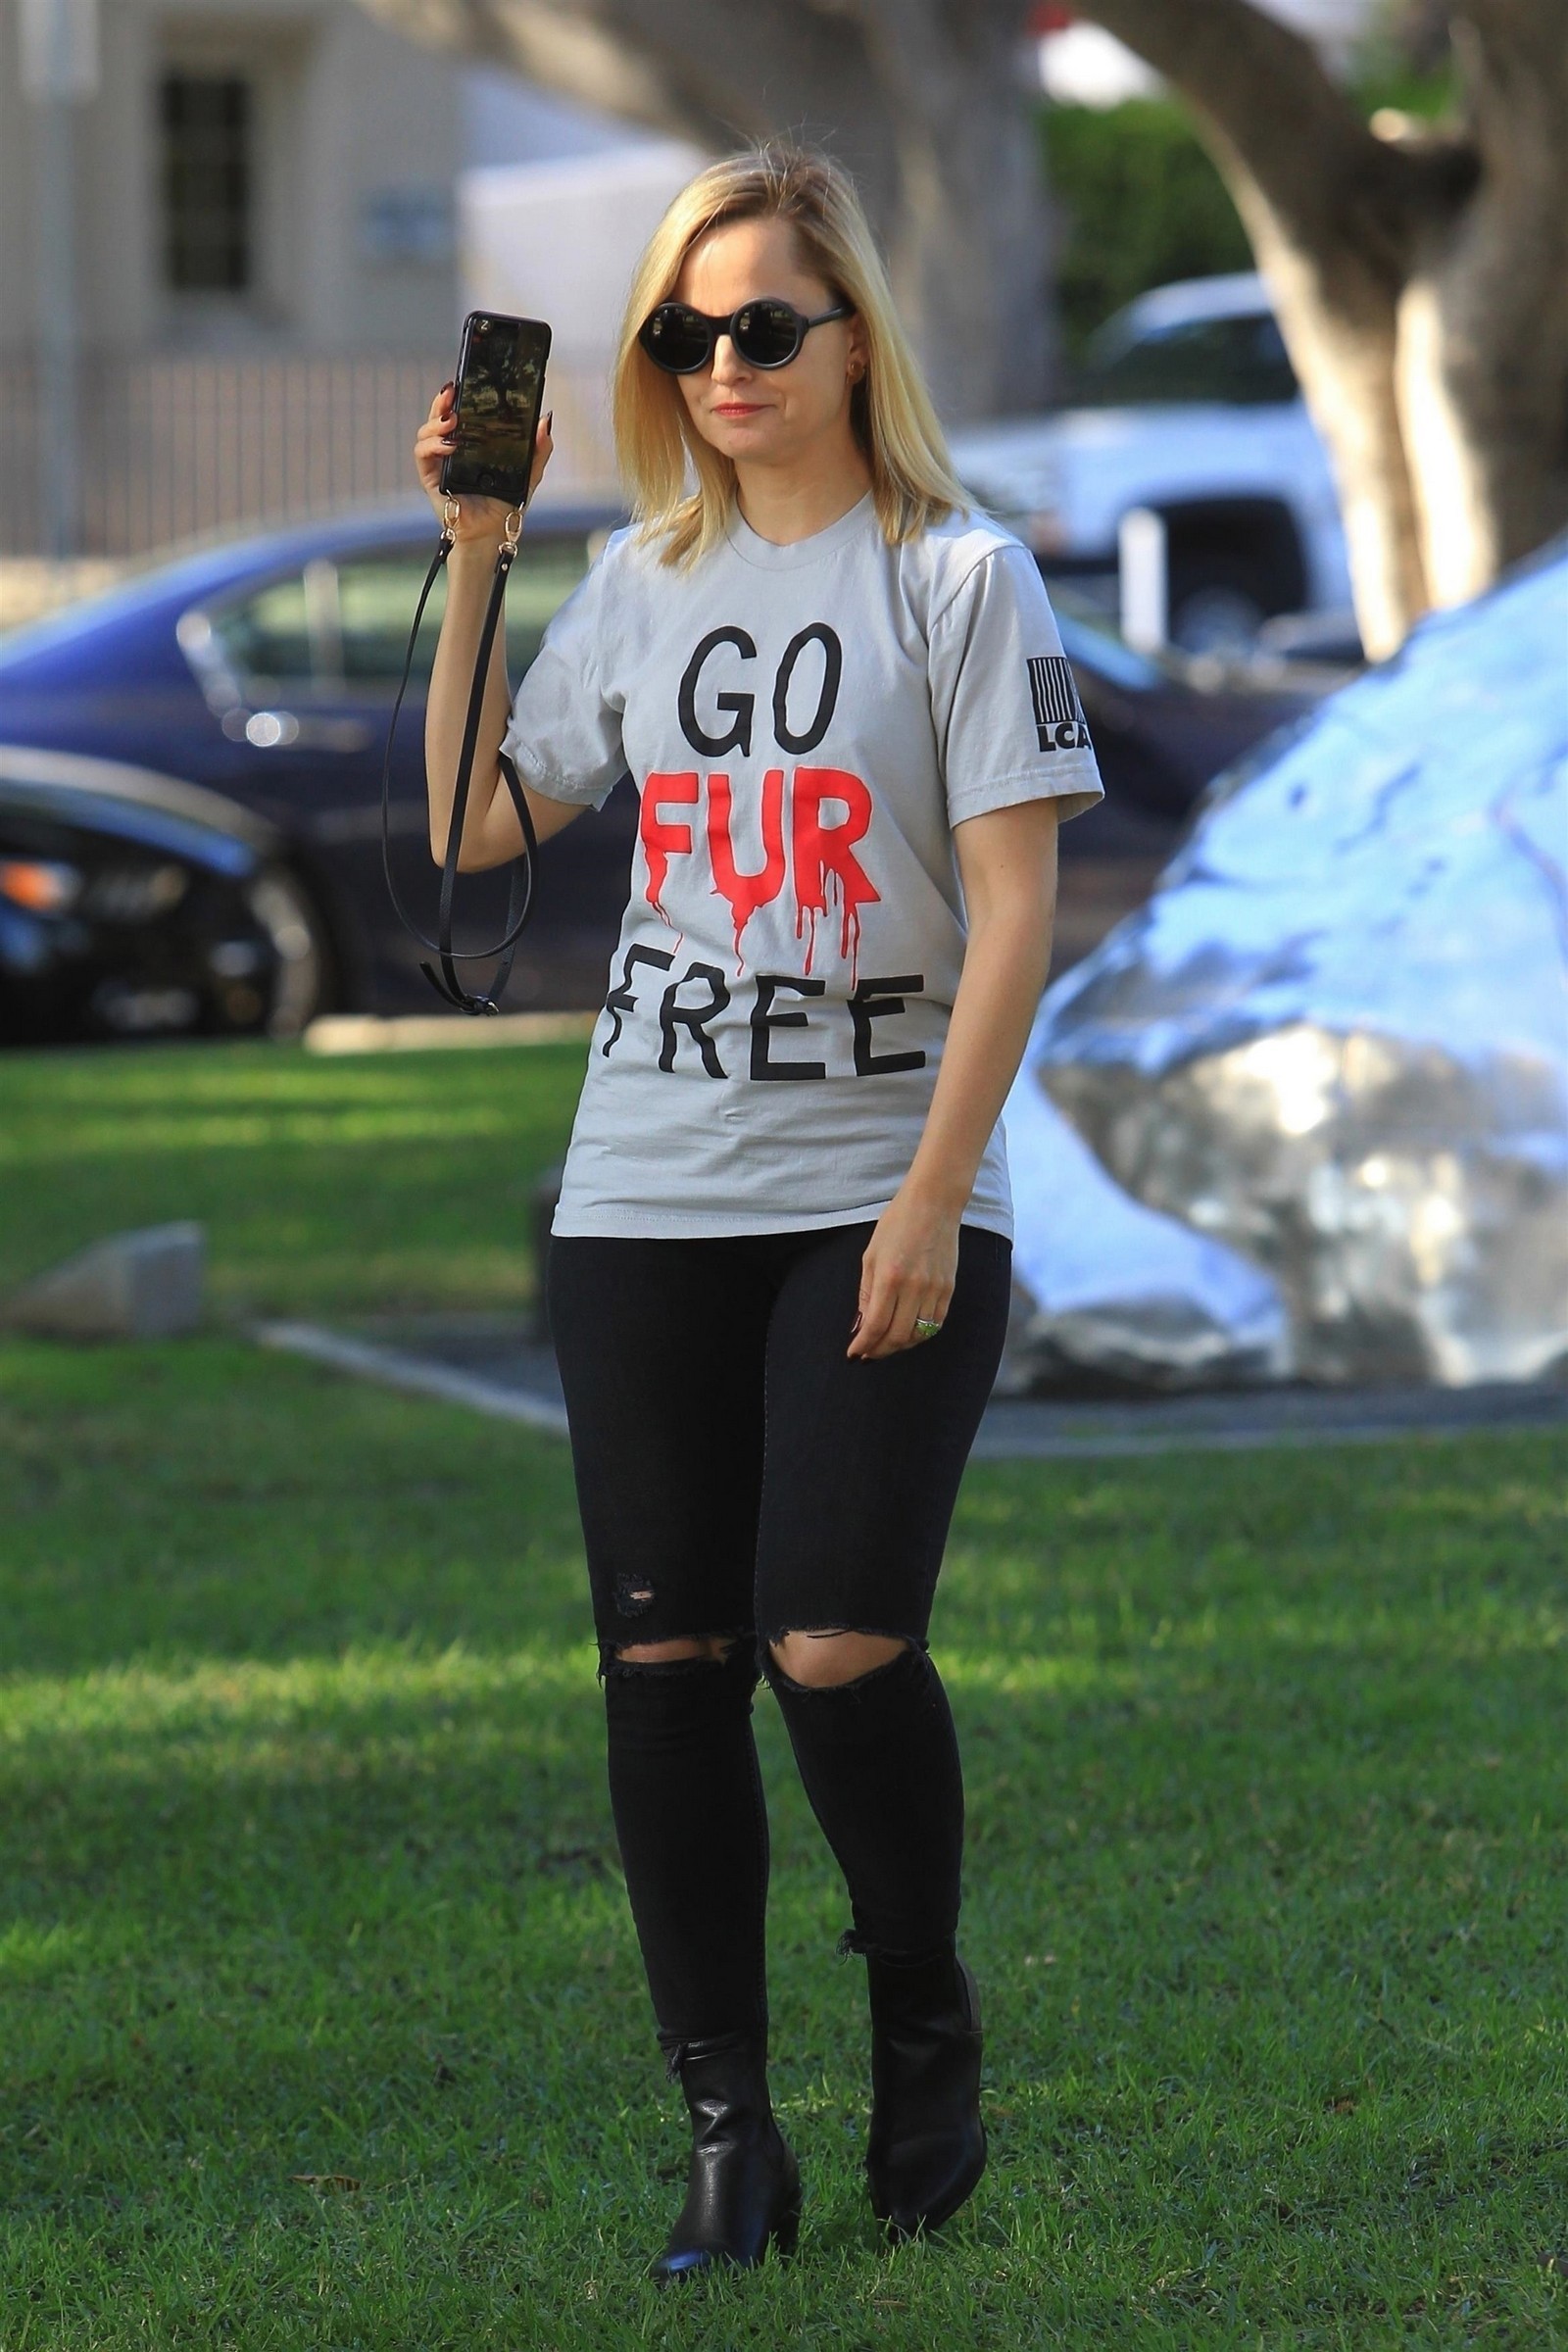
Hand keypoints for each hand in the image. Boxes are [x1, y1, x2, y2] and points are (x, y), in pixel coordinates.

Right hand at [412, 382, 553, 542]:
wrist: (492, 536)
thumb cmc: (506, 507)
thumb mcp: (529, 474)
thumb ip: (538, 449)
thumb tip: (545, 419)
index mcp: (471, 444)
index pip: (461, 414)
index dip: (459, 397)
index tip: (464, 382)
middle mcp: (451, 450)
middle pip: (439, 417)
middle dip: (442, 401)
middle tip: (453, 391)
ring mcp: (439, 463)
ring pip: (426, 432)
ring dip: (436, 421)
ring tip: (453, 420)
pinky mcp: (431, 478)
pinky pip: (423, 455)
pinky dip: (433, 446)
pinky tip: (449, 446)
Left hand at [847, 1186, 959, 1360]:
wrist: (934, 1204)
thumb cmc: (897, 1224)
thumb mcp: (871, 1256)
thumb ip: (866, 1294)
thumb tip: (861, 1326)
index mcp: (889, 1277)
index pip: (875, 1325)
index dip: (863, 1345)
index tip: (854, 1353)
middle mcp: (914, 1287)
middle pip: (897, 1336)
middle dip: (879, 1350)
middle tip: (867, 1354)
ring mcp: (935, 1289)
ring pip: (918, 1335)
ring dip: (899, 1345)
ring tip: (885, 1344)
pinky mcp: (949, 1288)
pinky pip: (935, 1324)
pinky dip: (920, 1334)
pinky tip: (907, 1332)